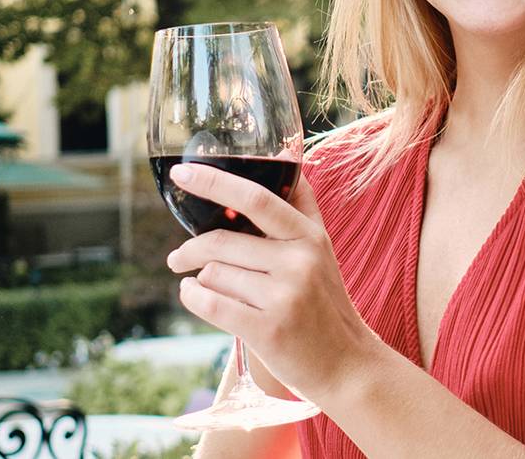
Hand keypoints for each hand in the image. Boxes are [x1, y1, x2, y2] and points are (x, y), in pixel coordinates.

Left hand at [165, 163, 376, 401]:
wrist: (346, 363)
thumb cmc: (325, 303)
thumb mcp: (322, 250)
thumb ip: (301, 209)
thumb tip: (289, 159)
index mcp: (310, 236)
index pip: (255, 198)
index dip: (214, 181)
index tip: (183, 173)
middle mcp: (299, 262)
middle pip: (222, 241)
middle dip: (190, 249)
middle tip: (178, 256)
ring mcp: (284, 296)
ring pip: (214, 273)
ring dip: (201, 280)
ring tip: (210, 288)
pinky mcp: (267, 330)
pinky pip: (211, 303)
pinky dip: (192, 297)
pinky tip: (192, 294)